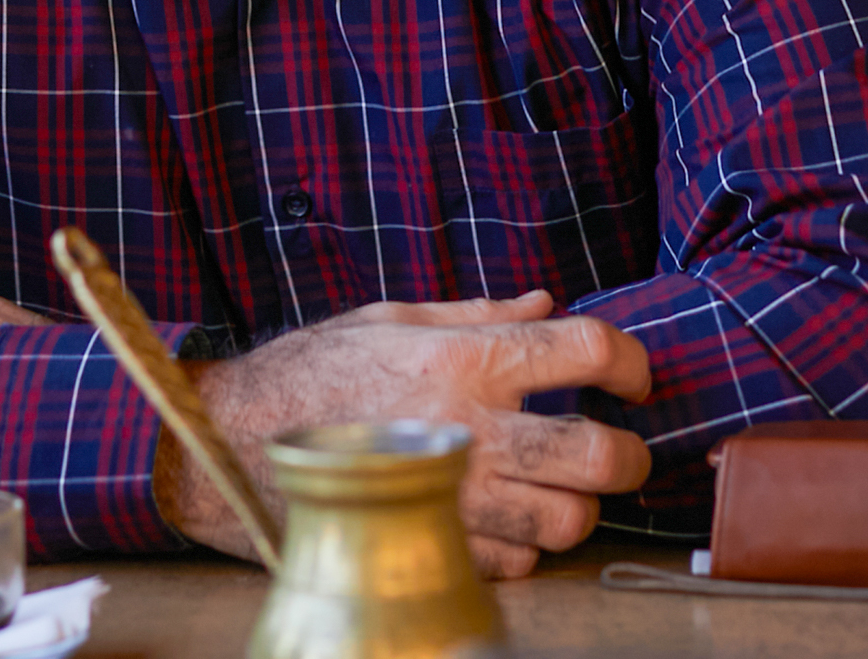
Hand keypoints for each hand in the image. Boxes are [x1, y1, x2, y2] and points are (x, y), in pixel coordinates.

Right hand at [160, 290, 651, 577]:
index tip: (631, 377)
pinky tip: (499, 519)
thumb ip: (478, 315)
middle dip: (629, 456)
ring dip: (576, 507)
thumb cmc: (311, 371)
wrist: (236, 438)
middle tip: (617, 448)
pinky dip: (521, 546)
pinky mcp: (434, 544)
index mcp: (465, 358)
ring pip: (569, 522)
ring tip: (555, 489)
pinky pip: (518, 563)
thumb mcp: (391, 319)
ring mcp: (455, 496)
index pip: (587, 350)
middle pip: (601, 456)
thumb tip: (547, 304)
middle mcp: (470, 428)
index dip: (630, 362)